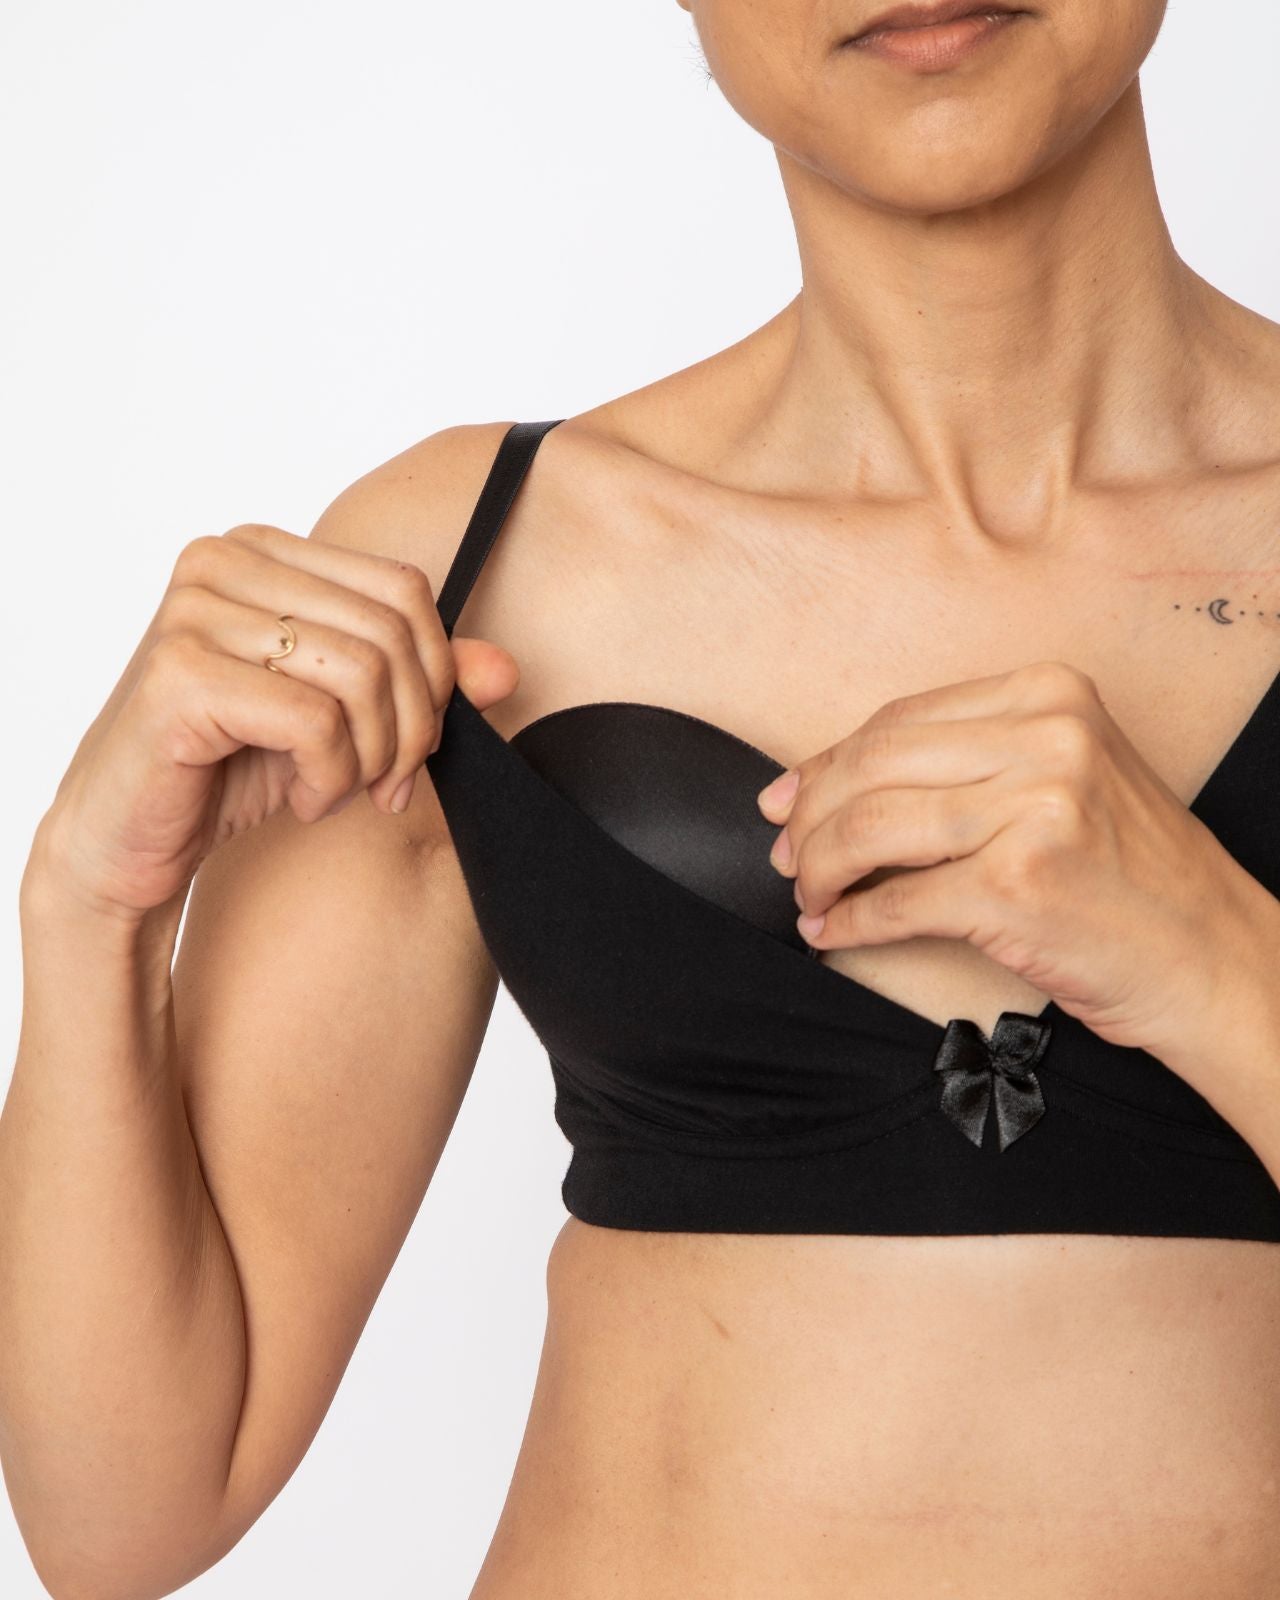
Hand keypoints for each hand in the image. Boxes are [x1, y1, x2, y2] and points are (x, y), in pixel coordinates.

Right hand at [28, 524, 518, 926]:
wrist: (125, 837)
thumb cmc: (227, 766)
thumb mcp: (340, 717)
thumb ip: (418, 683)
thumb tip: (507, 670)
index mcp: (264, 549)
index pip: (405, 590)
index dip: (435, 677)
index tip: (412, 748)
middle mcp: (222, 561)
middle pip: (391, 633)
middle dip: (408, 729)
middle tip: (385, 787)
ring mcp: (194, 612)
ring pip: (360, 676)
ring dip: (367, 761)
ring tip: (333, 792)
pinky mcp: (180, 675)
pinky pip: (313, 722)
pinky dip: (328, 780)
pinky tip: (299, 799)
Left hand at [755, 659, 1263, 1056]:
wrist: (1213, 956)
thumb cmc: (1130, 876)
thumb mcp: (1061, 779)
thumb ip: (960, 765)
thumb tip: (815, 784)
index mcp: (1048, 693)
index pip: (896, 721)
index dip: (825, 764)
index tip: (785, 798)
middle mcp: (1045, 736)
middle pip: (872, 768)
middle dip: (809, 818)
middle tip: (785, 858)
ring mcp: (1035, 807)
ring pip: (871, 830)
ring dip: (820, 872)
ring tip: (810, 897)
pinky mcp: (1018, 884)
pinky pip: (897, 901)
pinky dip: (851, 923)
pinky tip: (832, 934)